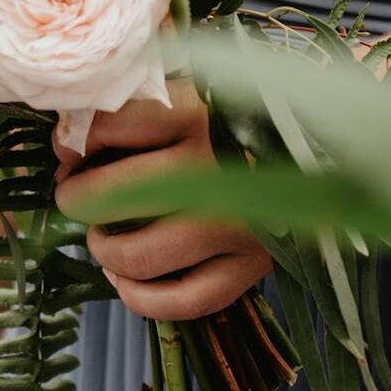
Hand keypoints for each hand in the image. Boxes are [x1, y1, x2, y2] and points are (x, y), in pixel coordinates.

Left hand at [53, 76, 270, 320]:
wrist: (324, 142)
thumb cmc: (235, 114)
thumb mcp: (187, 89)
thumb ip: (132, 107)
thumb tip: (66, 141)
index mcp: (195, 112)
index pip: (107, 127)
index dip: (71, 143)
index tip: (68, 151)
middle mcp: (216, 169)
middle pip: (111, 196)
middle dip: (77, 200)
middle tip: (76, 196)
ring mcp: (238, 223)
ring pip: (139, 257)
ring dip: (105, 251)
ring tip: (102, 236)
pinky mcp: (254, 266)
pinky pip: (183, 301)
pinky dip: (140, 298)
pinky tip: (125, 279)